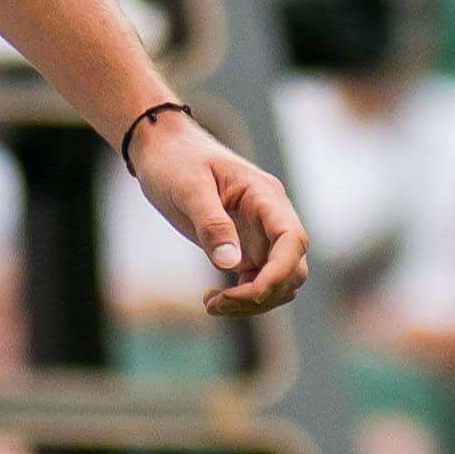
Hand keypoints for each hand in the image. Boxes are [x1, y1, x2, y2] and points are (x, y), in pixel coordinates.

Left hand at [127, 107, 308, 314]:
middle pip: (291, 268)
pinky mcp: (246, 247)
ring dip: (252, 302)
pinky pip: (258, 281)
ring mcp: (261, 234)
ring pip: (279, 281)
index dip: (280, 273)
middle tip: (216, 304)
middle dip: (262, 294)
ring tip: (211, 304)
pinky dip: (242, 297)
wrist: (162, 149)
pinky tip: (213, 298)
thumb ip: (211, 224)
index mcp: (264, 196)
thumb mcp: (187, 188)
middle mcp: (271, 216)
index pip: (292, 239)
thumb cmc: (175, 160)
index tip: (249, 294)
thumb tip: (230, 264)